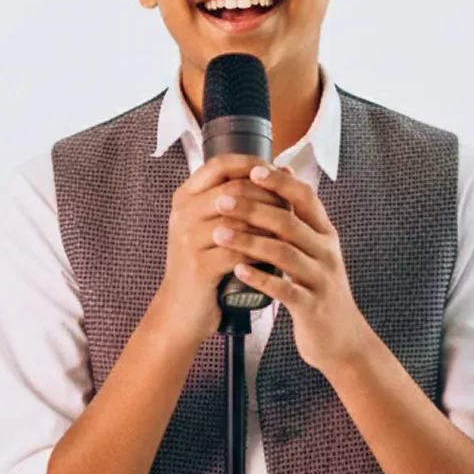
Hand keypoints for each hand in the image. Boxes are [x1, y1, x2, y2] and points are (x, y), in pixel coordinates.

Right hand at [151, 152, 290, 348]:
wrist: (182, 309)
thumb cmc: (207, 264)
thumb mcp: (216, 226)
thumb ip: (240, 199)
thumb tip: (283, 169)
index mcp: (186, 198)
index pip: (220, 164)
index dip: (253, 165)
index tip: (279, 174)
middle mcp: (183, 214)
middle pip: (235, 189)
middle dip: (270, 196)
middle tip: (292, 207)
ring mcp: (188, 239)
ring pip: (241, 219)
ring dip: (272, 224)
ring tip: (291, 231)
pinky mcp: (199, 265)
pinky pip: (241, 250)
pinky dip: (264, 251)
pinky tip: (278, 256)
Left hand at [213, 164, 377, 373]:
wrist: (342, 338)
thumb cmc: (319, 290)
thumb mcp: (315, 251)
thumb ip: (299, 220)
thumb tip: (284, 177)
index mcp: (325, 235)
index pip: (305, 198)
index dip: (280, 182)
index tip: (251, 169)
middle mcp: (326, 253)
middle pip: (290, 222)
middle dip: (253, 208)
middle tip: (221, 200)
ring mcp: (321, 279)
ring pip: (285, 254)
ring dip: (249, 242)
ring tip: (219, 235)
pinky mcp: (312, 306)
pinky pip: (285, 289)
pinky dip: (260, 278)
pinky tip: (238, 271)